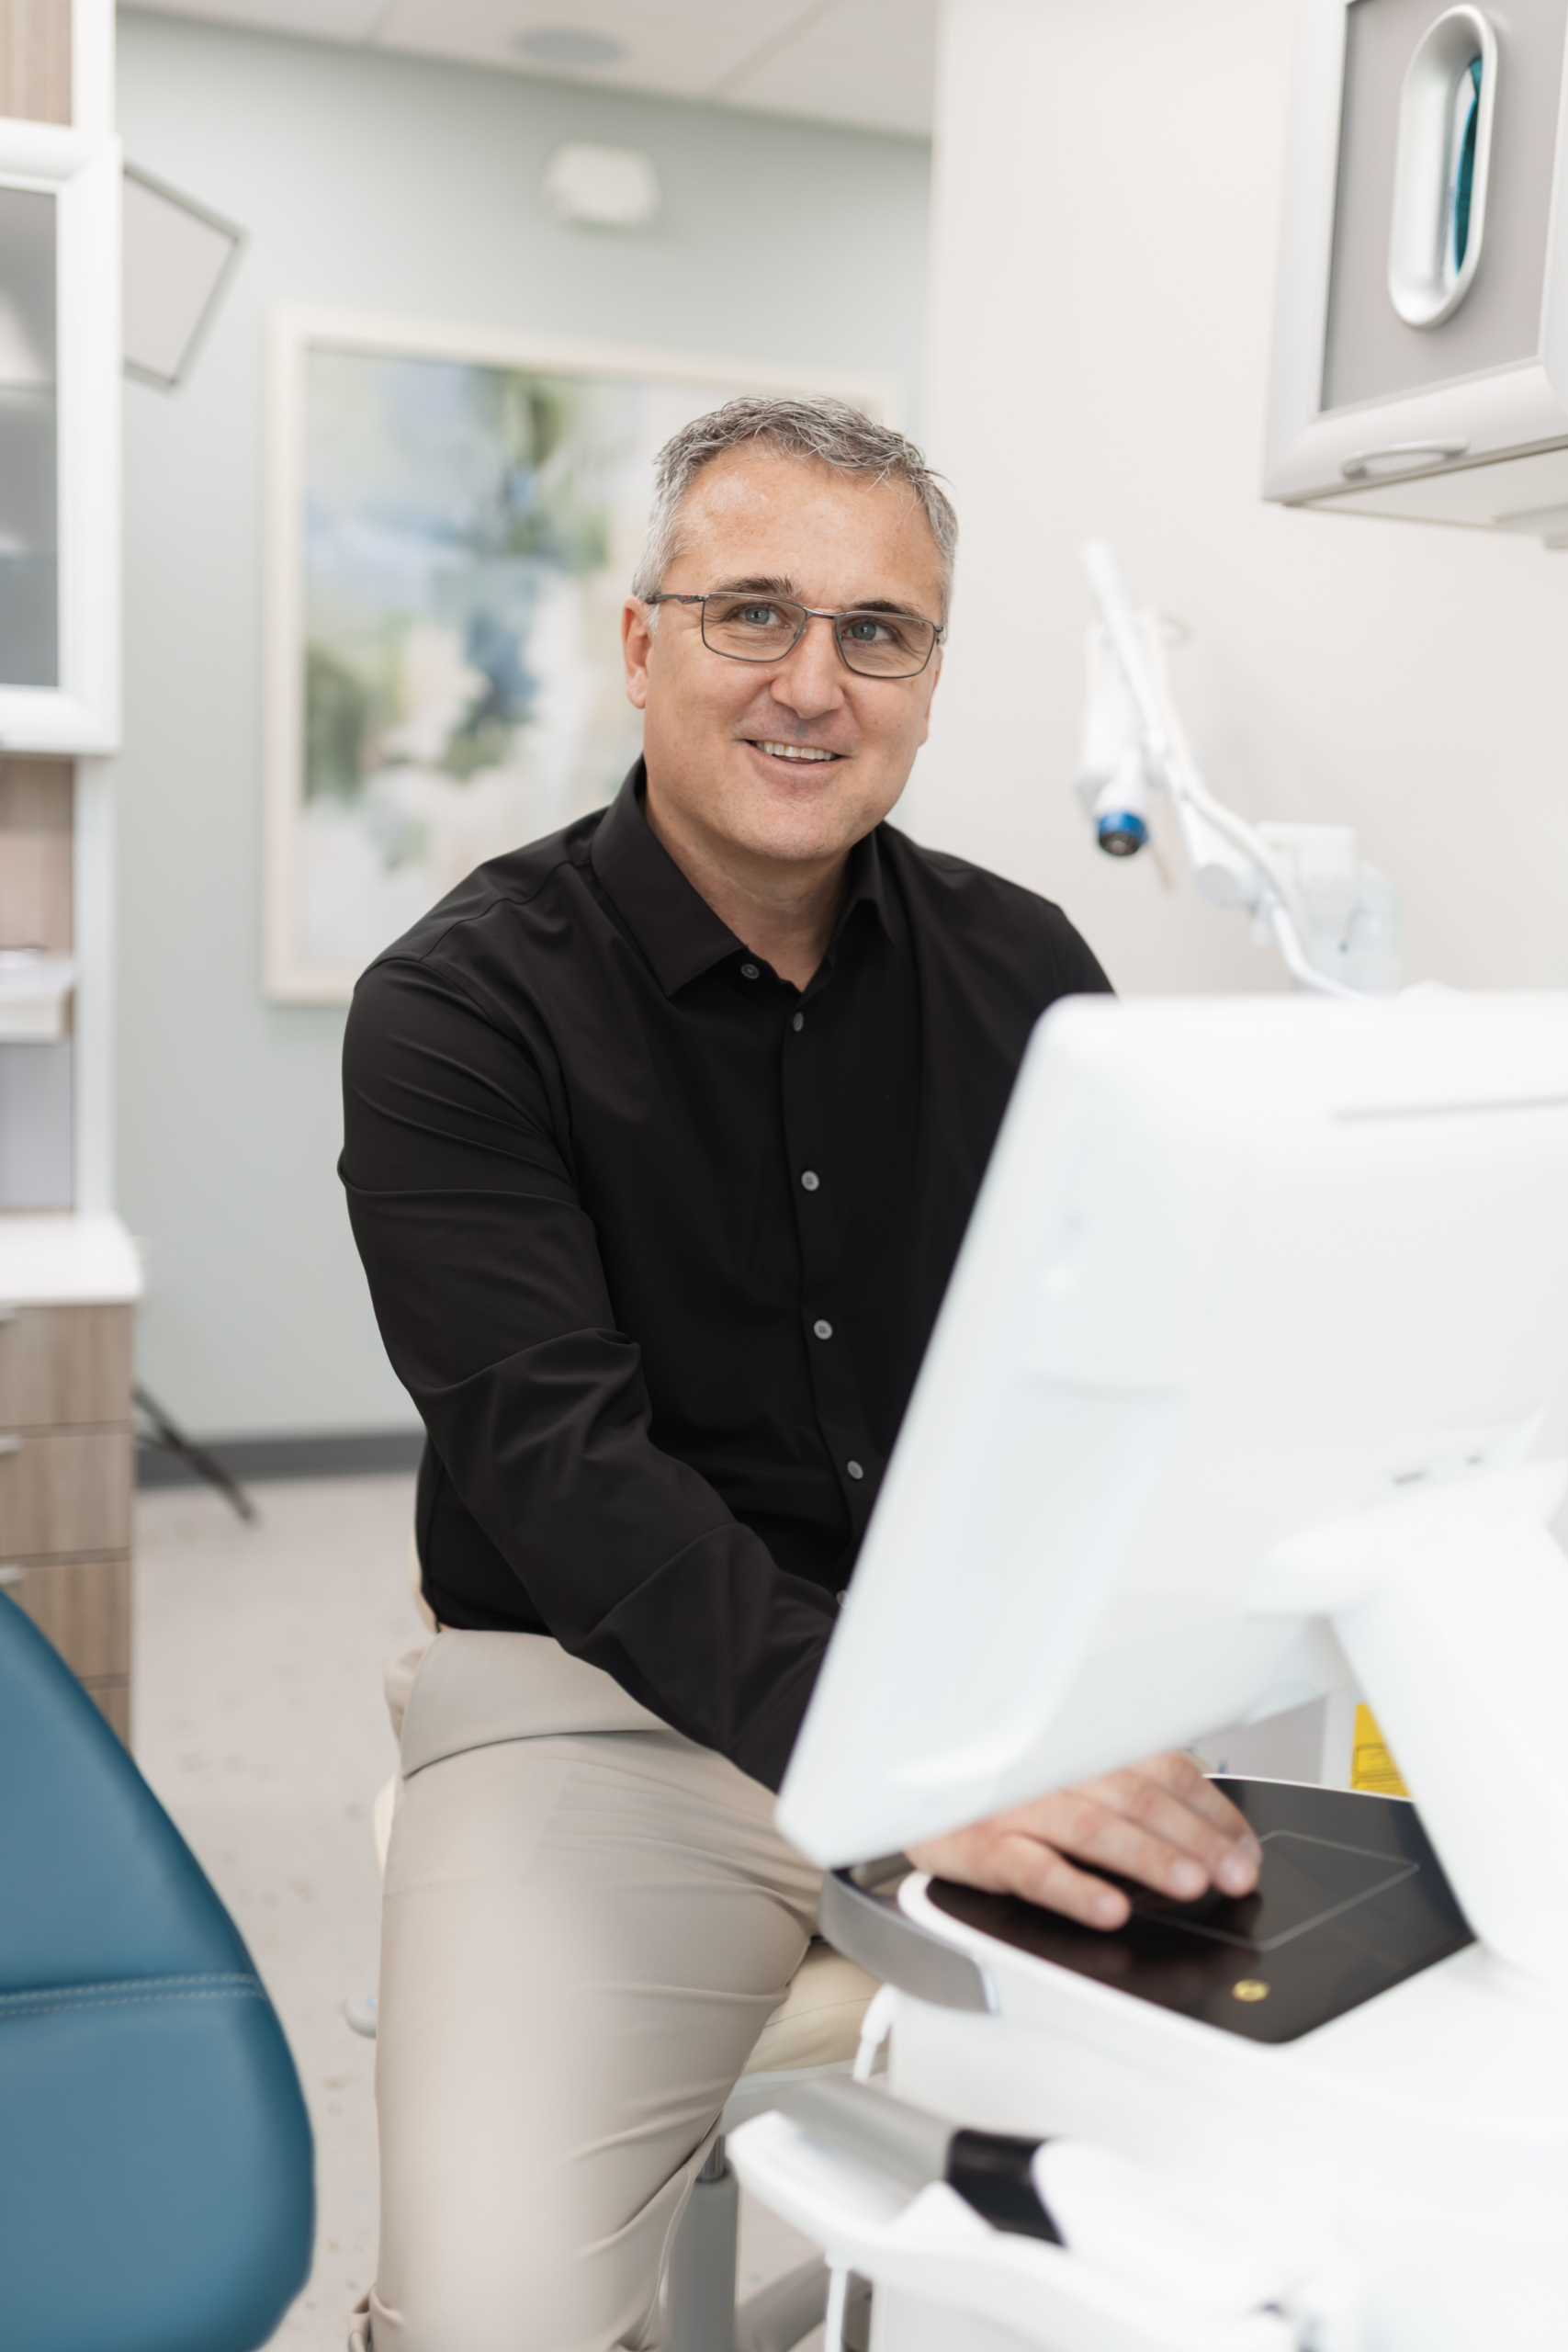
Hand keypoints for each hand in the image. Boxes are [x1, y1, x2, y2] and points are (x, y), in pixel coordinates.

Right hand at [905, 1751, 1261, 1930]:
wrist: (908, 1788)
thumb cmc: (1001, 1789)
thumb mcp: (1069, 1777)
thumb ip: (1128, 1795)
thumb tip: (1209, 1833)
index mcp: (1087, 1749)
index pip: (1165, 1771)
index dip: (1212, 1813)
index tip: (1245, 1853)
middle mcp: (1056, 1769)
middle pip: (1136, 1797)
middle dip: (1192, 1837)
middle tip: (1232, 1874)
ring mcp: (1018, 1805)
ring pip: (1091, 1827)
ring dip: (1145, 1856)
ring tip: (1187, 1884)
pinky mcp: (981, 1846)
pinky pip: (1032, 1868)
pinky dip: (1073, 1888)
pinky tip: (1107, 1908)